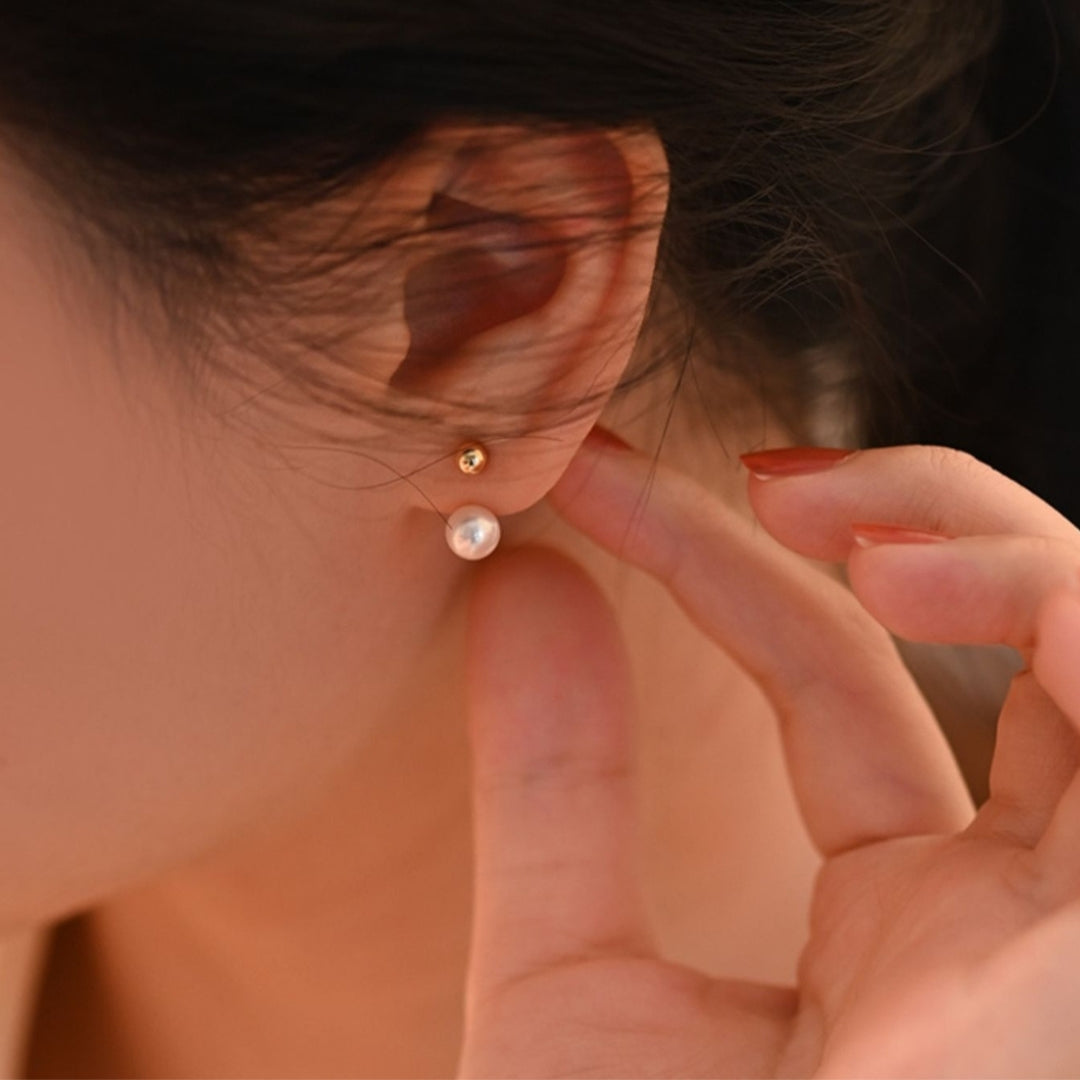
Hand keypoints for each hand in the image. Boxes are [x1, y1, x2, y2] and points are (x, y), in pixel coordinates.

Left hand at [456, 433, 1079, 1077]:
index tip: (593, 480)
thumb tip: (515, 580)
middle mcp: (1014, 919)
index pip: (833, 682)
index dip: (717, 564)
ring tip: (806, 508)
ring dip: (970, 530)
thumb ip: (550, 796)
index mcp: (904, 928)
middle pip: (999, 640)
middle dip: (898, 511)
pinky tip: (897, 569)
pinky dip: (1044, 598)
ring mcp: (1068, 931)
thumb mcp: (567, 985)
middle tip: (757, 473)